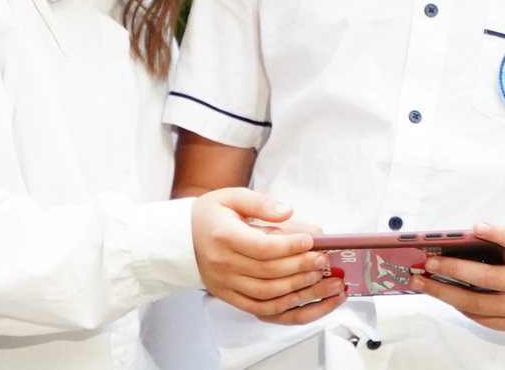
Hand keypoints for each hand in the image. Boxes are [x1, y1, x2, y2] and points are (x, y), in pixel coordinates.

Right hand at [190, 189, 344, 322]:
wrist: (182, 238)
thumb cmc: (211, 214)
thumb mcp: (233, 196)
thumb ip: (261, 203)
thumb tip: (287, 211)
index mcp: (224, 236)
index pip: (262, 247)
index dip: (290, 246)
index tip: (311, 240)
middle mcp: (223, 263)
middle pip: (268, 272)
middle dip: (300, 267)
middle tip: (323, 260)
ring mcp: (224, 283)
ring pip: (266, 293)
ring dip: (296, 288)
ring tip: (318, 278)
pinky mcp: (227, 296)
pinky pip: (258, 308)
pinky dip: (282, 306)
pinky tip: (300, 297)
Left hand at [410, 223, 504, 332]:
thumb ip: (502, 239)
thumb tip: (461, 241)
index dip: (498, 233)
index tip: (477, 227)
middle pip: (485, 279)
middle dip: (450, 270)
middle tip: (427, 263)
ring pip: (477, 304)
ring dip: (445, 293)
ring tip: (424, 283)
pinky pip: (481, 318)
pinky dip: (461, 306)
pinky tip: (445, 296)